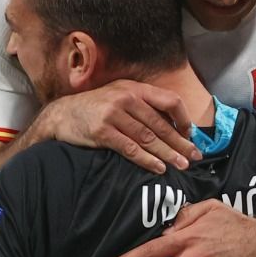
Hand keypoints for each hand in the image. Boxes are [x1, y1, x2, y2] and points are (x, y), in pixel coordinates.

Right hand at [38, 80, 202, 173]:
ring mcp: (113, 115)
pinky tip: (158, 168)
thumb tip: (171, 124)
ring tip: (181, 165)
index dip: (183, 118)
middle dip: (180, 142)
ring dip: (168, 154)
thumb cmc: (94, 108)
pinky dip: (146, 160)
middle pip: (161, 124)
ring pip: (148, 138)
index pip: (169, 101)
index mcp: (134, 88)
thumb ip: (141, 105)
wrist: (60, 115)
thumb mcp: (118, 96)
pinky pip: (130, 149)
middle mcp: (125, 98)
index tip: (190, 134)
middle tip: (194, 156)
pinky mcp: (102, 132)